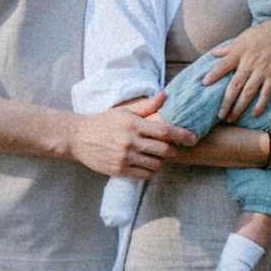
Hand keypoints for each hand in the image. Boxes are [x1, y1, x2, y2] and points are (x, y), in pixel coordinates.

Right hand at [69, 93, 199, 179]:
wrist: (78, 137)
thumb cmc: (103, 122)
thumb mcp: (123, 111)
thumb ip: (145, 106)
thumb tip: (164, 95)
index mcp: (132, 124)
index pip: (164, 130)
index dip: (181, 134)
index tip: (193, 137)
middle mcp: (129, 141)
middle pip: (163, 150)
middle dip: (173, 150)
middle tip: (175, 148)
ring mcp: (124, 157)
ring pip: (155, 164)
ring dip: (161, 161)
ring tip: (158, 156)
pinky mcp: (119, 170)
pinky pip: (144, 174)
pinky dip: (151, 170)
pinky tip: (149, 164)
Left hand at [207, 16, 270, 121]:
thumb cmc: (268, 33)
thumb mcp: (246, 36)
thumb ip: (230, 46)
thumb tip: (214, 53)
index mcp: (240, 52)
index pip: (223, 65)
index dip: (213, 75)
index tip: (203, 85)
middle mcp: (249, 63)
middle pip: (234, 85)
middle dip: (225, 101)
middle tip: (218, 115)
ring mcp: (262, 71)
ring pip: (248, 93)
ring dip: (238, 107)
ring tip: (231, 118)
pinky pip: (266, 94)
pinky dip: (260, 105)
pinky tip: (254, 114)